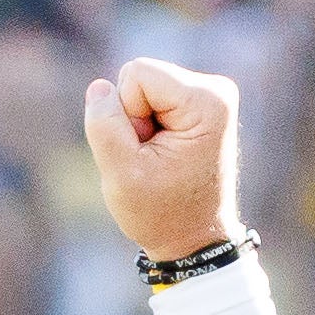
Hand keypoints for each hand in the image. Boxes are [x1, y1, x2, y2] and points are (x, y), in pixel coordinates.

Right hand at [83, 60, 246, 266]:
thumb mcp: (122, 174)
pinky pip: (150, 99)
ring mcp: (210, 95)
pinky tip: (163, 156)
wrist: (195, 240)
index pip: (136, 74)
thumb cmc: (162, 213)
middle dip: (133, 119)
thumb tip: (98, 87)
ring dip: (139, 127)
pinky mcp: (199, 104)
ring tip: (159, 160)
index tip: (148, 152)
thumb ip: (104, 125)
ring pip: (142, 89)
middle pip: (140, 77)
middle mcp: (216, 89)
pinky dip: (148, 128)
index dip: (127, 114)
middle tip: (153, 160)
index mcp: (207, 100)